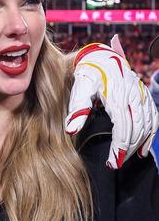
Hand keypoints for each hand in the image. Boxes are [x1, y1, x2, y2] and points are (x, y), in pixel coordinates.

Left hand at [65, 35, 158, 168]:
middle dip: (127, 149)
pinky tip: (143, 149)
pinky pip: (153, 117)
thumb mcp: (79, 88)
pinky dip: (150, 134)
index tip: (112, 163)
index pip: (123, 127)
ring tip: (127, 158)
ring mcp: (141, 95)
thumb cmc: (87, 74)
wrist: (100, 56)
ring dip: (139, 144)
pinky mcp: (144, 96)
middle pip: (136, 128)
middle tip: (116, 165)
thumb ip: (77, 109)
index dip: (119, 147)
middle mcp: (133, 95)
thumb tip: (71, 131)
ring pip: (147, 125)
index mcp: (117, 95)